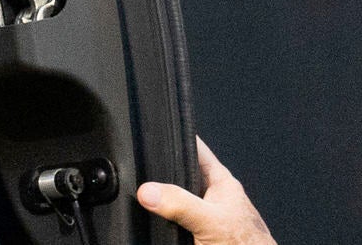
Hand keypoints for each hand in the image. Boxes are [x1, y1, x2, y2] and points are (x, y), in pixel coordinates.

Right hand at [138, 139, 275, 244]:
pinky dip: (161, 218)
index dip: (174, 137)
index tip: (152, 129)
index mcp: (222, 183)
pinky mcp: (196, 232)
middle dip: (159, 172)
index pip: (195, 149)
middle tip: (139, 170)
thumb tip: (148, 190)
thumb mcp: (211, 221)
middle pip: (178, 174)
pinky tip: (153, 217)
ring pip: (173, 198)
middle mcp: (211, 197)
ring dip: (160, 199)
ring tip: (145, 195)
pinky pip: (171, 218)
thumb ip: (180, 203)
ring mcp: (203, 215)